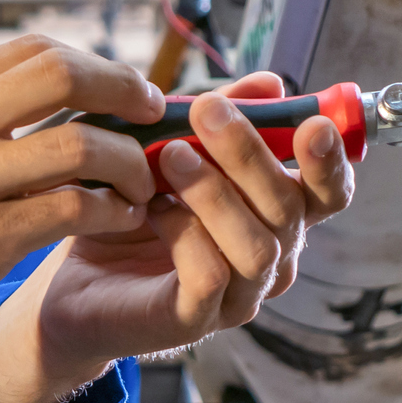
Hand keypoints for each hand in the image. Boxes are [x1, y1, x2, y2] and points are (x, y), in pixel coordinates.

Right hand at [0, 37, 164, 399]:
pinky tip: (118, 221)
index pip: (33, 50)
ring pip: (80, 145)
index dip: (96, 63)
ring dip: (128, 164)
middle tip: (152, 116)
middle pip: (63, 74)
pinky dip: (111, 211)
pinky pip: (74, 208)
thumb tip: (47, 104)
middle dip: (124, 91)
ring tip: (139, 187)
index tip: (126, 89)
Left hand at [0, 72, 353, 402]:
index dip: (329, 162)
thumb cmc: (131, 213)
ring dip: (216, 193)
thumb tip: (270, 83)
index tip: (312, 125)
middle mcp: (271, 260)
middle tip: (208, 111)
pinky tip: (151, 210)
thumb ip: (219, 120)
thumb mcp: (172, 151)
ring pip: (258, 246)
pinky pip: (212, 275)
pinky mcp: (197, 319)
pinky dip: (185, 234)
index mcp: (276, 218)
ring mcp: (239, 296)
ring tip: (170, 156)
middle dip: (250, 154)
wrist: (72, 281)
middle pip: (291, 209)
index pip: (328, 194)